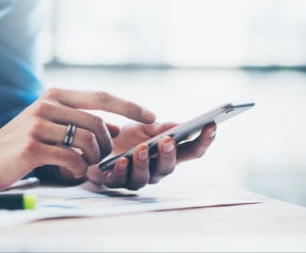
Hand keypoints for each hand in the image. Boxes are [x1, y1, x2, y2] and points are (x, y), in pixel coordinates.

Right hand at [0, 88, 155, 189]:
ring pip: (87, 142)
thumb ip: (79, 122)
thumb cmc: (21, 142)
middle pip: (97, 124)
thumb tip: (113, 128)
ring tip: (85, 167)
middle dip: (107, 146)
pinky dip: (78, 170)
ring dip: (93, 159)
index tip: (152, 117)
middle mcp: (47, 105)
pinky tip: (72, 173)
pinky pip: (71, 159)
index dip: (129, 106)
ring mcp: (38, 125)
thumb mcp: (51, 124)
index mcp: (56, 95)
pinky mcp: (32, 147)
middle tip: (103, 159)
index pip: (101, 96)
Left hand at [86, 122, 216, 189]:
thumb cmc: (123, 138)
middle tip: (168, 141)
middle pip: (169, 167)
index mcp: (167, 155)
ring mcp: (135, 178)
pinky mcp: (113, 182)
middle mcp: (155, 170)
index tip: (212, 126)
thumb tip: (181, 125)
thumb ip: (161, 127)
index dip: (204, 141)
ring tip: (142, 149)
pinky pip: (120, 180)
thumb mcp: (143, 127)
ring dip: (145, 163)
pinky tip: (120, 161)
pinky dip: (121, 171)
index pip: (192, 151)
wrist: (93, 145)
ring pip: (146, 177)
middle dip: (170, 154)